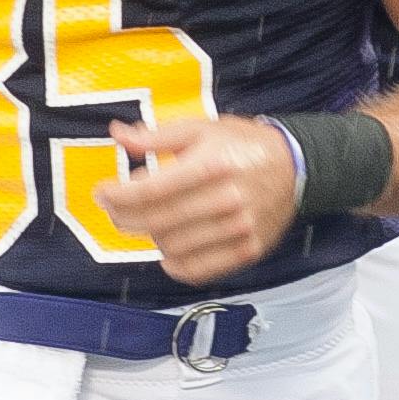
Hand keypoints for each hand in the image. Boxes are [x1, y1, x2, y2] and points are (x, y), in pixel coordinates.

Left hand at [100, 112, 302, 284]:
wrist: (297, 167)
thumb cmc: (243, 145)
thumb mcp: (201, 129)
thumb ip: (156, 136)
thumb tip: (117, 134)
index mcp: (211, 166)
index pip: (150, 190)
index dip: (118, 195)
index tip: (101, 192)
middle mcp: (226, 200)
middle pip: (156, 221)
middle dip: (123, 216)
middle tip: (113, 208)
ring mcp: (238, 230)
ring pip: (172, 247)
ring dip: (150, 236)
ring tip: (146, 220)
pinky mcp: (247, 251)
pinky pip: (198, 270)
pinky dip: (174, 264)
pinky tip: (167, 249)